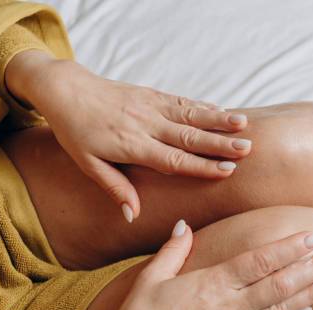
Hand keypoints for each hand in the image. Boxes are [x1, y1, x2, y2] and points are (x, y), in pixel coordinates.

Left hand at [6, 50, 251, 221]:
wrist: (65, 90)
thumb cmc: (75, 131)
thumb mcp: (88, 164)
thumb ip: (115, 188)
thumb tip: (134, 216)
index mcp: (131, 145)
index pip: (173, 159)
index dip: (201, 166)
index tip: (227, 171)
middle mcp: (145, 124)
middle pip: (188, 136)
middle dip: (219, 143)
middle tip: (247, 149)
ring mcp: (150, 106)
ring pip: (190, 114)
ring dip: (218, 119)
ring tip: (244, 125)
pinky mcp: (152, 94)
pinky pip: (182, 100)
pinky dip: (204, 106)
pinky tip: (223, 110)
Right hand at [88, 222, 312, 309]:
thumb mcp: (150, 280)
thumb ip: (173, 250)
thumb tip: (184, 225)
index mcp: (212, 283)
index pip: (261, 260)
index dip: (290, 247)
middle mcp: (231, 307)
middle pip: (281, 283)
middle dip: (311, 267)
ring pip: (283, 308)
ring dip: (310, 292)